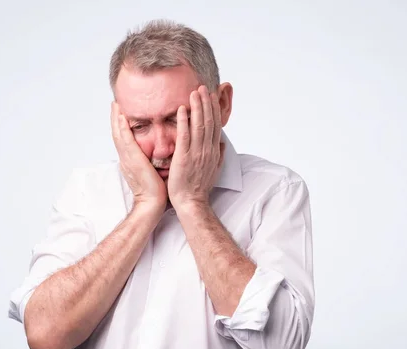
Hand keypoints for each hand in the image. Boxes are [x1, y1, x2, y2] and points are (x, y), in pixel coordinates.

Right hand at [111, 102, 166, 212]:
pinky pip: (126, 142)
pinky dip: (122, 129)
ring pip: (118, 135)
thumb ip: (149, 160)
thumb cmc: (154, 190)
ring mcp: (128, 159)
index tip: (120, 112)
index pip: (123, 138)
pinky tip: (122, 118)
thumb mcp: (150, 170)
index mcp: (130, 160)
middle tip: (114, 103)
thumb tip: (154, 153)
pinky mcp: (133, 161)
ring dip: (116, 119)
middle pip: (117, 134)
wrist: (152, 203)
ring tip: (115, 105)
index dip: (119, 125)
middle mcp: (126, 158)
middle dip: (115, 118)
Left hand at [167, 86, 224, 209]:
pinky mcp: (184, 157)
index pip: (215, 125)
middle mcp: (207, 150)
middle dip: (206, 103)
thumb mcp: (214, 169)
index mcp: (213, 151)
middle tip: (203, 87)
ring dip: (198, 107)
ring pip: (199, 125)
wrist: (191, 202)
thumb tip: (223, 144)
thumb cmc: (199, 187)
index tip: (211, 96)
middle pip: (209, 121)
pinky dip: (184, 121)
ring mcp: (196, 153)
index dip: (214, 109)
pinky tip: (182, 108)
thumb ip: (219, 155)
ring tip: (195, 92)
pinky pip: (185, 136)